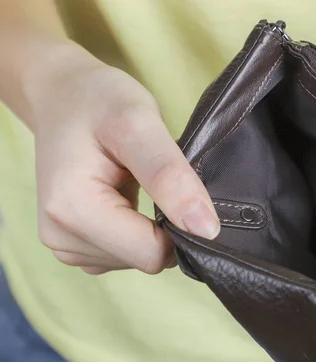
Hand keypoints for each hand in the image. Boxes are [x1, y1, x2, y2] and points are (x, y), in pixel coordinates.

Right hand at [28, 45, 219, 273]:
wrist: (63, 96)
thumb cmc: (99, 101)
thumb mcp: (141, 124)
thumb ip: (171, 177)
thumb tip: (206, 229)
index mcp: (71, 208)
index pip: (151, 253)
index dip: (180, 227)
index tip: (180, 188)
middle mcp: (59, 236)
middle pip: (144, 260)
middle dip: (163, 226)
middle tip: (154, 179)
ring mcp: (63, 244)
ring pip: (136, 259)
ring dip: (148, 226)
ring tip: (134, 183)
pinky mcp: (72, 245)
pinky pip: (123, 255)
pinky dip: (135, 229)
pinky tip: (125, 197)